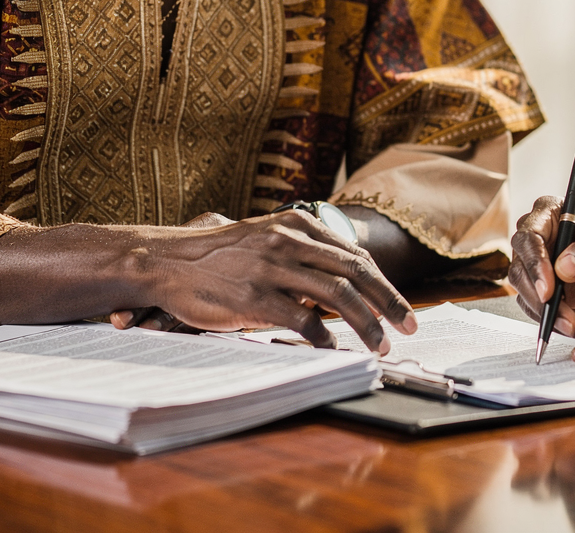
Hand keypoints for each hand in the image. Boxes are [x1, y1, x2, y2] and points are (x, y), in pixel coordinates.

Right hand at [119, 209, 416, 353]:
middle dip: (388, 302)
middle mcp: (289, 241)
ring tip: (380, 345)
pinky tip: (333, 350)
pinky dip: (324, 337)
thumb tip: (341, 284)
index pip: (354, 255)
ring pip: (338, 295)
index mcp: (296, 225)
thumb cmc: (217, 257)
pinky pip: (302, 320)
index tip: (400, 308)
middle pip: (356, 272)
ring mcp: (272, 268)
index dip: (383, 284)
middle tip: (408, 327)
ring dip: (366, 323)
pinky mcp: (255, 297)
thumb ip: (301, 254)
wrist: (166, 261)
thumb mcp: (264, 238)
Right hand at [508, 196, 574, 339]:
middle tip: (566, 318)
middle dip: (541, 300)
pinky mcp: (546, 293)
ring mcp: (539, 268)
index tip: (548, 290)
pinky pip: (542, 312)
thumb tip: (564, 266)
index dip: (535, 264)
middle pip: (521, 270)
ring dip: (551, 317)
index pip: (529, 237)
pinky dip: (559, 325)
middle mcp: (539, 240)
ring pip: (528, 296)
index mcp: (551, 214)